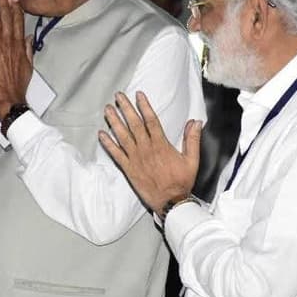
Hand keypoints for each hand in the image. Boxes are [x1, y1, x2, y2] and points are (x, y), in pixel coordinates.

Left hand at [0, 0, 32, 118]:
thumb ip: (28, 50)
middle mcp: (10, 44)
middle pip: (7, 19)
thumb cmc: (18, 86)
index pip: (19, 23)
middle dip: (5, 4)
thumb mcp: (29, 67)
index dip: (17, 9)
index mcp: (20, 46)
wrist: (9, 98)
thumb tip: (29, 39)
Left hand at [99, 91, 202, 215]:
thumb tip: (195, 122)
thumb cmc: (181, 181)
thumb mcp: (192, 160)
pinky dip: (108, 144)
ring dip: (114, 122)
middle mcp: (146, 149)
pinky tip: (101, 134)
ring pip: (122, 136)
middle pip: (134, 124)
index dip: (144, 106)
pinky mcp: (129, 169)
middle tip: (118, 96)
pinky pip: (116, 154)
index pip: (151, 120)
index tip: (139, 95)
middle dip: (125, 108)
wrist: (171, 202)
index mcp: (161, 145)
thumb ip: (192, 140)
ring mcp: (136, 159)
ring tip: (107, 109)